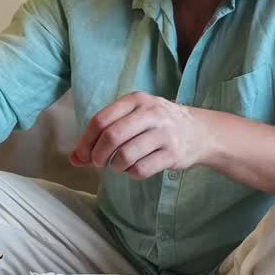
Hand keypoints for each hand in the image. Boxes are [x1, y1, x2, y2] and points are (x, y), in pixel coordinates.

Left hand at [70, 91, 207, 179]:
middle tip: (98, 163)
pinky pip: (142, 169)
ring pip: (126, 155)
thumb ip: (103, 134)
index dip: (86, 141)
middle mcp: (151, 113)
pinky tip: (134, 169)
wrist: (199, 131)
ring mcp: (164, 133)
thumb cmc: (157, 125)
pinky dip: (132, 173)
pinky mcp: (173, 153)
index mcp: (136, 100)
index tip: (81, 156)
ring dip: (116, 166)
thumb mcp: (133, 118)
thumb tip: (74, 158)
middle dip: (98, 155)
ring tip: (119, 165)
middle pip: (112, 136)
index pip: (101, 120)